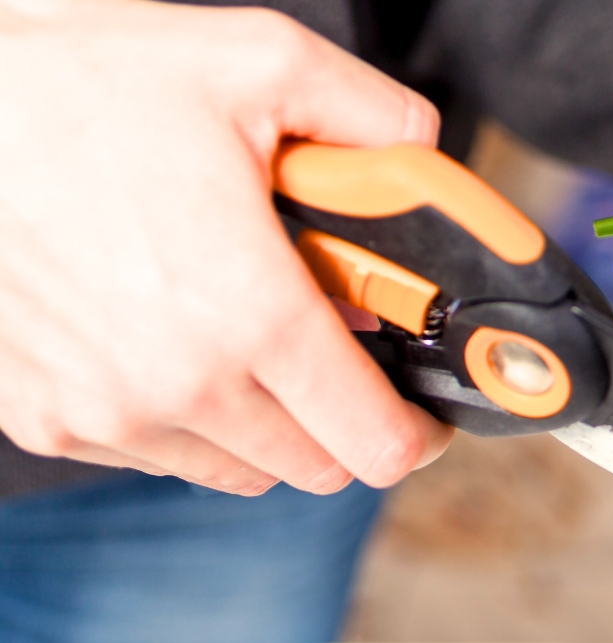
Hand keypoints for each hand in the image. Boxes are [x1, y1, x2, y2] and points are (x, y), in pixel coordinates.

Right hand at [0, 0, 451, 494]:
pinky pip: (158, 453)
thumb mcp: (257, 63)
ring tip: (253, 337)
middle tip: (341, 354)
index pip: (376, 442)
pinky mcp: (49, 418)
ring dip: (269, 423)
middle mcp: (180, 385)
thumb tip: (423, 156)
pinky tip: (178, 340)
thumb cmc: (76, 84)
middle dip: (348, 420)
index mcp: (251, 315)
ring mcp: (107, 412)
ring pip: (240, 469)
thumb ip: (372, 119)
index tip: (422, 410)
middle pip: (316, 467)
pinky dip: (189, 419)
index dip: (416, 431)